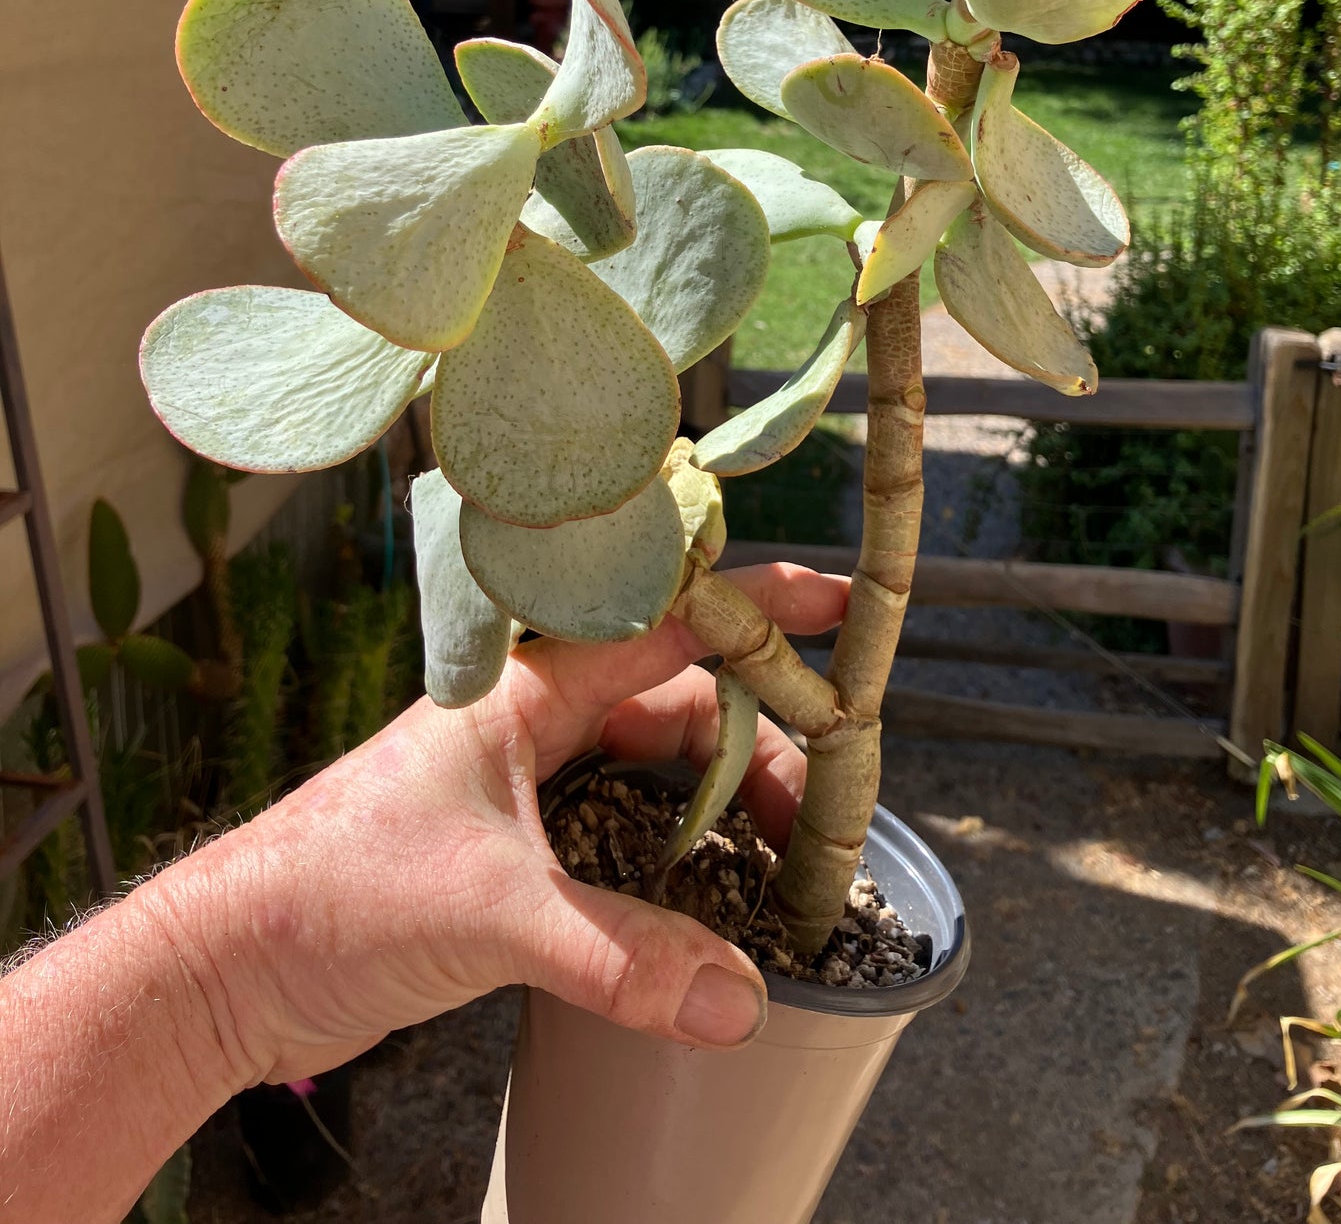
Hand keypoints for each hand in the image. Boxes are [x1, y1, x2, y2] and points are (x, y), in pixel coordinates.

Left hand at [143, 562, 847, 1088]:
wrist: (232, 969)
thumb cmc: (333, 896)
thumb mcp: (492, 914)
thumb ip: (619, 955)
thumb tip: (737, 1001)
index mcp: (526, 688)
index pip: (664, 621)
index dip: (757, 607)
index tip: (842, 606)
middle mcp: (533, 723)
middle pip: (679, 703)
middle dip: (761, 739)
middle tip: (824, 801)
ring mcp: (524, 786)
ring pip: (653, 769)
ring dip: (720, 804)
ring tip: (784, 855)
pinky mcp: (514, 852)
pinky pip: (623, 832)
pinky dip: (677, 856)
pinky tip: (713, 898)